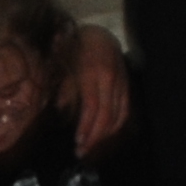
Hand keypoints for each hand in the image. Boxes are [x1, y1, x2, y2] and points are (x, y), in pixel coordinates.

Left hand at [57, 22, 131, 152]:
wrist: (99, 35)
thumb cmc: (76, 50)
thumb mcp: (64, 63)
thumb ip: (63, 84)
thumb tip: (60, 105)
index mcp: (92, 72)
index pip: (92, 106)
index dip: (86, 126)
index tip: (78, 141)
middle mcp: (109, 78)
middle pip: (106, 114)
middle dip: (94, 136)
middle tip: (82, 151)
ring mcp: (120, 82)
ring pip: (117, 114)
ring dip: (105, 134)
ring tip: (91, 147)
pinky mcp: (126, 86)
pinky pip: (124, 110)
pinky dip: (116, 125)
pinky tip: (105, 135)